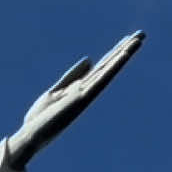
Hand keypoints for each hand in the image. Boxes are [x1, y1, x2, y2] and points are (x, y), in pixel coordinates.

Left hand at [7, 31, 144, 168]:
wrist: (30, 137)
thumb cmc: (40, 118)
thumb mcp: (56, 91)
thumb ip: (72, 77)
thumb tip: (89, 60)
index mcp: (80, 87)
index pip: (101, 66)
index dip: (114, 52)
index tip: (128, 38)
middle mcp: (86, 90)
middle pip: (108, 66)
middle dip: (124, 50)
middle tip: (142, 34)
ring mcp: (86, 94)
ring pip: (108, 70)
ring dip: (124, 55)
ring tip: (139, 40)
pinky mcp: (82, 99)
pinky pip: (100, 80)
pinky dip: (112, 68)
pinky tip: (123, 56)